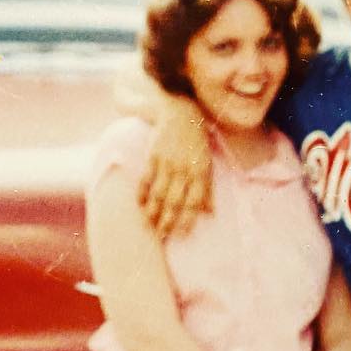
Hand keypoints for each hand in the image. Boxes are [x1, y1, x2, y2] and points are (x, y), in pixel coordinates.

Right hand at [136, 96, 211, 236]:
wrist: (181, 114)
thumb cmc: (196, 143)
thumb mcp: (207, 164)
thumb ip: (207, 189)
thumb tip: (210, 213)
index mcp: (200, 172)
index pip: (194, 201)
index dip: (188, 219)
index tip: (181, 234)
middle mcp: (184, 169)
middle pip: (175, 200)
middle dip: (168, 220)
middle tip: (162, 236)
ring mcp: (167, 163)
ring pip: (159, 193)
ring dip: (153, 211)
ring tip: (149, 226)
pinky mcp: (153, 156)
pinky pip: (146, 179)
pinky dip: (142, 193)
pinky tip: (140, 205)